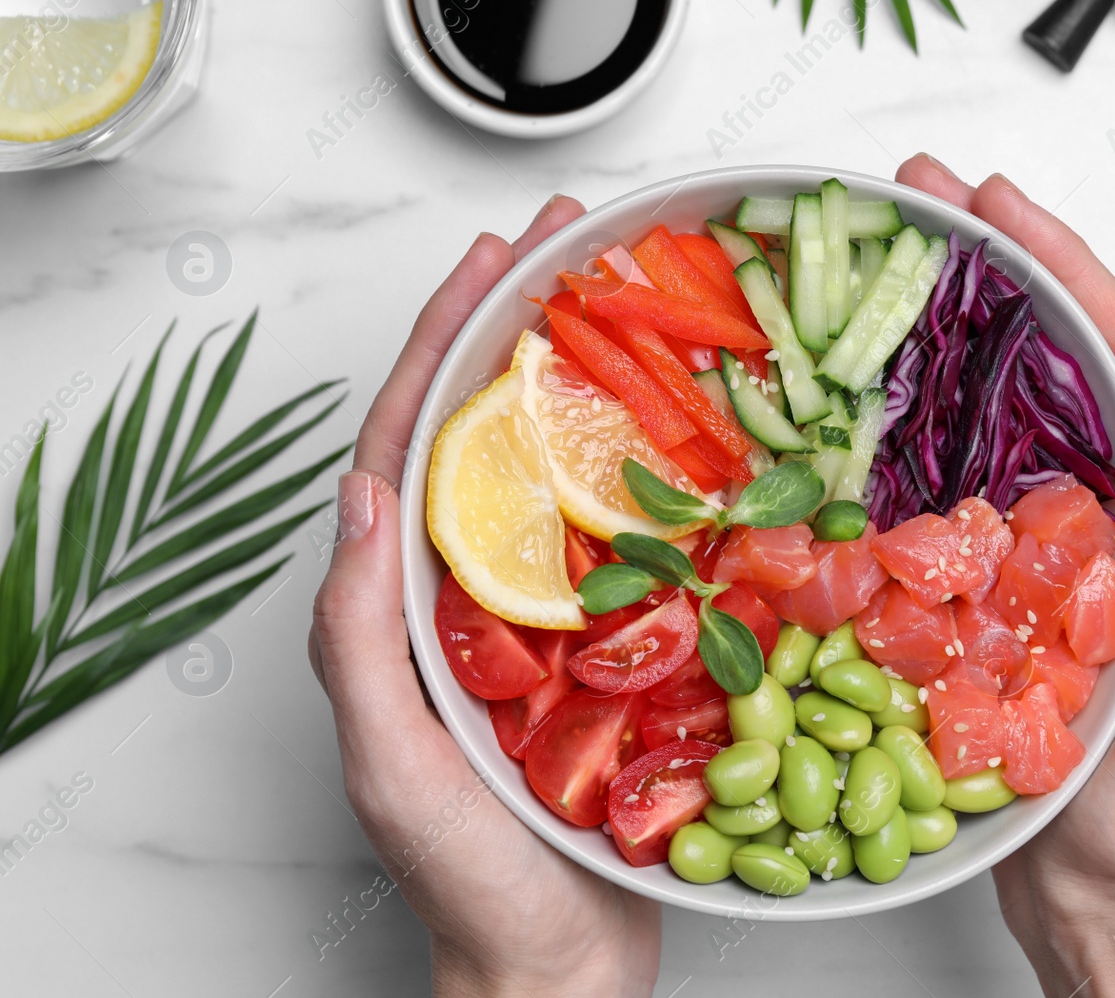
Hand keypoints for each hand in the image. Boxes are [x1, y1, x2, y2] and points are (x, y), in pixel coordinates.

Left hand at [308, 199, 661, 997]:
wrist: (558, 963)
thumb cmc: (468, 878)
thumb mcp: (392, 760)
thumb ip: (358, 636)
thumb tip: (361, 494)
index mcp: (412, 600)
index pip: (418, 442)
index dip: (448, 341)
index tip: (492, 260)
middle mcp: (478, 590)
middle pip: (491, 429)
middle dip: (521, 323)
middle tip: (568, 241)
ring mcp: (552, 613)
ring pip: (567, 469)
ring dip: (595, 377)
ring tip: (633, 299)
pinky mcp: (620, 644)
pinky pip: (639, 538)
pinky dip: (664, 470)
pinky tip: (704, 430)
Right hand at [896, 156, 1114, 996]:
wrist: (1099, 885)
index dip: (1069, 268)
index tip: (1004, 205)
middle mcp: (1107, 505)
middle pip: (1058, 355)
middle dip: (1002, 262)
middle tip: (934, 193)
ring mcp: (1037, 539)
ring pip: (995, 405)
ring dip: (950, 321)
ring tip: (897, 252)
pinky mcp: (979, 581)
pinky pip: (941, 482)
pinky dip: (910, 417)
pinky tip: (867, 379)